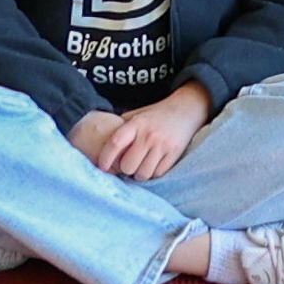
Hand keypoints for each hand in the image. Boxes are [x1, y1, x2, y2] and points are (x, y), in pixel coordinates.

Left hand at [85, 90, 209, 180]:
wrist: (186, 110)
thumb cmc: (156, 115)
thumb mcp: (137, 115)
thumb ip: (121, 127)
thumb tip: (98, 142)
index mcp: (136, 124)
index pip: (116, 142)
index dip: (105, 157)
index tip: (101, 167)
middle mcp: (149, 135)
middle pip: (128, 165)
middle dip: (125, 168)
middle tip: (127, 165)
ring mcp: (162, 146)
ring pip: (143, 173)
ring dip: (139, 173)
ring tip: (140, 166)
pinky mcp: (174, 154)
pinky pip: (157, 174)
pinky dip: (153, 173)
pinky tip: (152, 165)